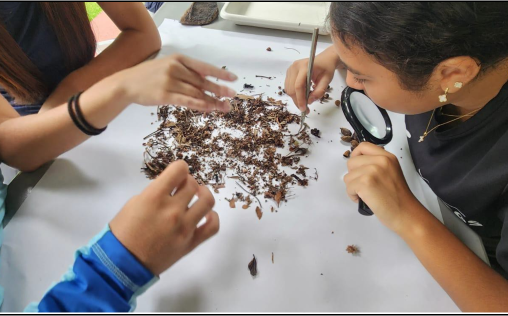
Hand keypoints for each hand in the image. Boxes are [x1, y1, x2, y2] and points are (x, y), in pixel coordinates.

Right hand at [110, 160, 218, 275]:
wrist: (122, 264)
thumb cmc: (123, 232)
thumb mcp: (134, 203)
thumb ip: (155, 192)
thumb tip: (171, 187)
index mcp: (154, 197)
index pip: (179, 169)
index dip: (179, 168)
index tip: (176, 174)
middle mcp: (173, 210)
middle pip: (192, 184)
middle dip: (187, 181)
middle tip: (181, 187)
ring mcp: (184, 227)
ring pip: (207, 201)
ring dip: (203, 194)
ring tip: (197, 196)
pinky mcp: (191, 243)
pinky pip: (213, 227)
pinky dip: (212, 217)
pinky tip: (205, 215)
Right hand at [116, 54, 237, 111]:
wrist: (127, 83)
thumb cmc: (150, 76)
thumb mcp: (168, 66)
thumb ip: (186, 73)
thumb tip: (207, 85)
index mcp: (178, 59)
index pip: (204, 66)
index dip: (220, 74)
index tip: (233, 79)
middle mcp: (176, 68)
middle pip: (202, 81)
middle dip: (219, 90)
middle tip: (232, 96)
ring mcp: (170, 81)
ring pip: (196, 92)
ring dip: (212, 101)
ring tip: (223, 107)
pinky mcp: (164, 95)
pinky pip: (186, 101)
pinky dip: (199, 105)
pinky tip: (209, 109)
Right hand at [284, 46, 341, 111]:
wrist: (324, 59)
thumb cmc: (327, 68)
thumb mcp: (327, 80)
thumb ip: (319, 91)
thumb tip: (309, 101)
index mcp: (305, 66)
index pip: (298, 85)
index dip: (300, 99)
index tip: (304, 109)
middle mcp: (295, 66)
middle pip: (292, 89)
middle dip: (297, 101)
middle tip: (306, 109)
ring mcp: (290, 69)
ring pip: (288, 89)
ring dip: (295, 98)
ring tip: (305, 101)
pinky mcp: (289, 72)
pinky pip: (288, 86)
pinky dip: (294, 93)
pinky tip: (302, 94)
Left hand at [343, 143, 419, 233]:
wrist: (406, 214)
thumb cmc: (398, 197)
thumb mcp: (391, 172)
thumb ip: (378, 164)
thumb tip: (358, 164)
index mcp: (387, 156)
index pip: (363, 146)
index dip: (356, 156)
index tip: (357, 167)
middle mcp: (380, 160)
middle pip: (351, 162)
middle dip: (353, 175)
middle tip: (364, 186)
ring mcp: (372, 170)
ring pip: (348, 176)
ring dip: (353, 187)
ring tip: (366, 195)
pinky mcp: (365, 183)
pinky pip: (348, 187)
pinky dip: (352, 196)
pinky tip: (363, 200)